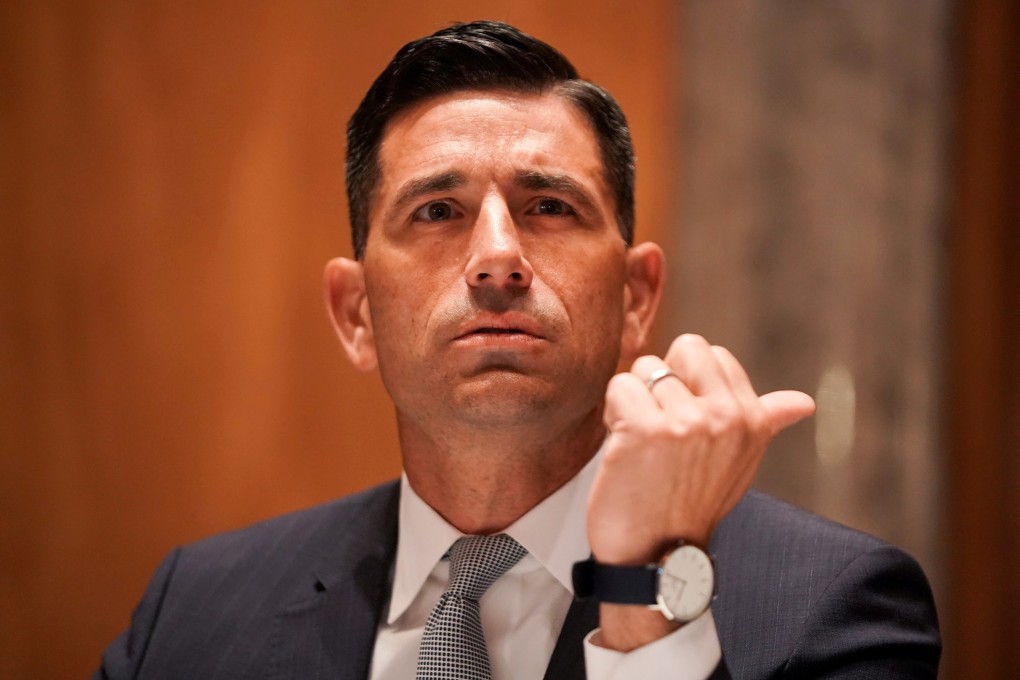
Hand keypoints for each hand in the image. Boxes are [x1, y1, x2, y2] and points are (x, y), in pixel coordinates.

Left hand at [587, 334, 815, 565]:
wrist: (658, 557)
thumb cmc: (692, 506)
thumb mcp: (740, 463)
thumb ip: (766, 422)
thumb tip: (803, 402)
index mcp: (752, 420)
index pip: (713, 354)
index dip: (688, 383)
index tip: (685, 425)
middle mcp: (725, 417)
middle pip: (683, 347)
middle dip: (663, 379)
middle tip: (660, 428)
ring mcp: (686, 422)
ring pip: (644, 369)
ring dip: (633, 402)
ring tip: (642, 445)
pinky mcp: (644, 429)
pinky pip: (619, 386)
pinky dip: (612, 414)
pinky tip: (624, 447)